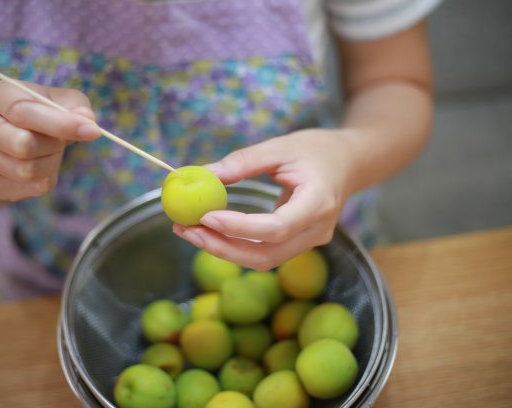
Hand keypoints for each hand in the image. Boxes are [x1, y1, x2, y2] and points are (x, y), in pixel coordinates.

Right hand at [0, 80, 100, 201]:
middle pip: (22, 146)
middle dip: (54, 144)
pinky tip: (44, 165)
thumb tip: (86, 119)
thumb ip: (76, 106)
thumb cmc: (43, 112)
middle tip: (61, 139)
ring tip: (50, 150)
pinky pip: (32, 188)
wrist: (19, 134)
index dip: (61, 124)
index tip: (92, 131)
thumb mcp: (61, 100)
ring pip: (27, 170)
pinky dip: (48, 178)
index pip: (23, 112)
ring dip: (52, 162)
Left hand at [173, 129, 354, 270]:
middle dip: (221, 246)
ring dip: (224, 250)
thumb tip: (204, 174)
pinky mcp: (299, 243)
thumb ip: (244, 161)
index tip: (205, 215)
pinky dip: (236, 247)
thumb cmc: (317, 150)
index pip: (276, 227)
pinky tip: (211, 232)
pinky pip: (265, 253)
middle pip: (266, 254)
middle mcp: (317, 231)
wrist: (350, 163)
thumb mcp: (281, 146)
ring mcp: (310, 242)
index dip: (239, 227)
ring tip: (189, 231)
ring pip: (263, 260)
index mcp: (319, 203)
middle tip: (186, 229)